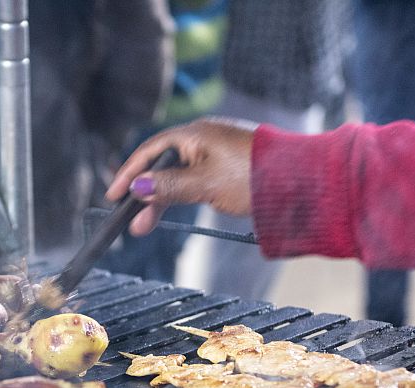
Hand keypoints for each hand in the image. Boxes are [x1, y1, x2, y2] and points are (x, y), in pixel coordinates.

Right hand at [106, 117, 255, 235]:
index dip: (129, 173)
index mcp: (196, 134)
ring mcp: (217, 153)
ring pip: (179, 176)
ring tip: (148, 226)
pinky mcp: (228, 168)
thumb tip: (138, 187)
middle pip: (163, 165)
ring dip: (162, 200)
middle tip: (133, 224)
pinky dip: (182, 196)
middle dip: (145, 195)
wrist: (301, 180)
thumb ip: (170, 187)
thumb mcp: (205, 184)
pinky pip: (195, 180)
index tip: (113, 195)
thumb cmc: (254, 176)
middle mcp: (204, 139)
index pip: (150, 151)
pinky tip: (176, 209)